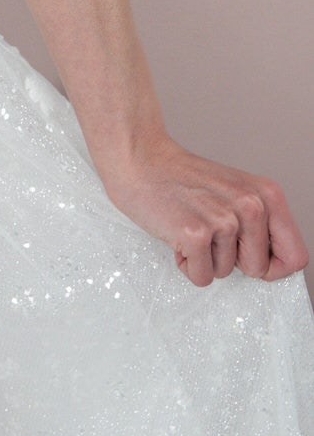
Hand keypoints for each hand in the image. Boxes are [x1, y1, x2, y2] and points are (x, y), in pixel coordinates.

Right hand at [97, 132, 309, 286]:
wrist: (140, 159)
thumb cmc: (182, 179)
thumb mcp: (236, 193)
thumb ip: (262, 224)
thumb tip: (277, 267)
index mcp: (267, 194)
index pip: (296, 257)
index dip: (273, 266)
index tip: (248, 257)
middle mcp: (251, 205)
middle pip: (259, 269)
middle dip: (232, 260)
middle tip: (208, 231)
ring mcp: (223, 219)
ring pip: (226, 272)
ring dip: (204, 258)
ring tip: (189, 226)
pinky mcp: (195, 233)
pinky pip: (202, 277)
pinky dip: (186, 264)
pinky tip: (176, 235)